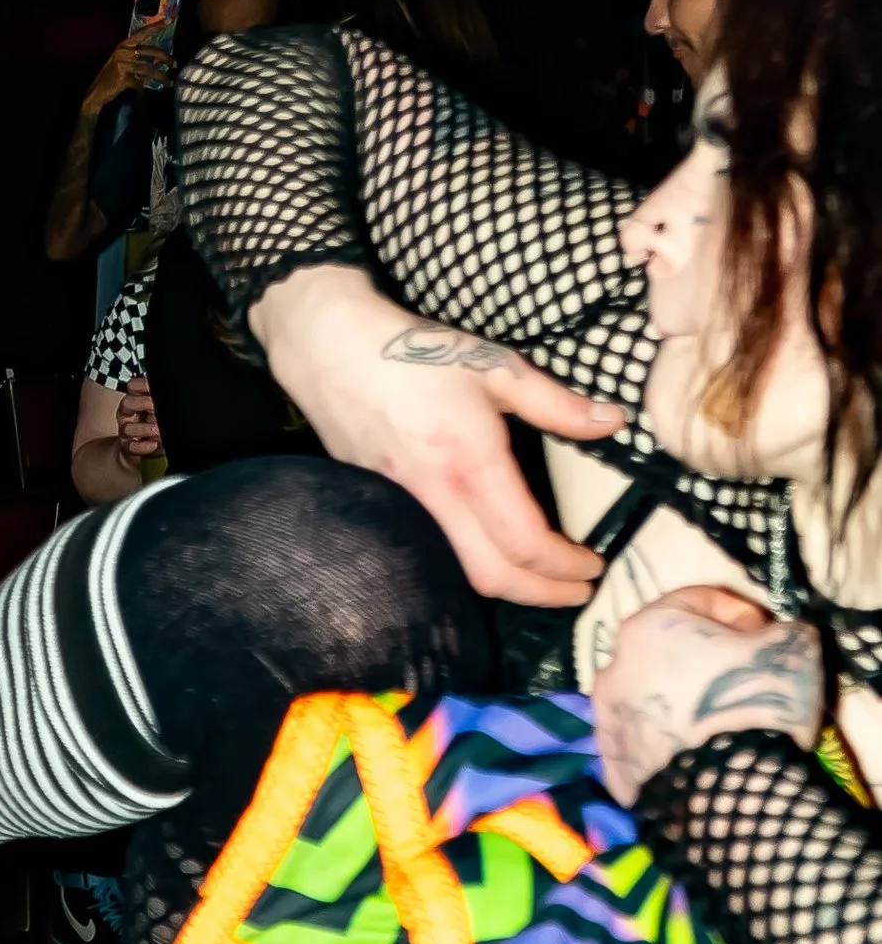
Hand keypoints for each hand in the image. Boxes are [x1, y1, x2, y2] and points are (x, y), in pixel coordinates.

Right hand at [80, 28, 172, 121]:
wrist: (96, 92)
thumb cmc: (112, 77)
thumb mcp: (124, 62)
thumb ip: (139, 57)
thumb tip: (160, 58)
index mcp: (124, 45)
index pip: (142, 33)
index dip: (155, 27)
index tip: (168, 21)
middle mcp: (122, 51)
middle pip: (150, 51)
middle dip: (165, 58)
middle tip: (174, 65)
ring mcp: (121, 64)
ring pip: (148, 68)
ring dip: (161, 77)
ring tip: (169, 82)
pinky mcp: (122, 77)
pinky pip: (139, 82)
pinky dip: (143, 89)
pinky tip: (145, 92)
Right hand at [114, 381, 162, 464]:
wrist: (142, 449)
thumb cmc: (152, 424)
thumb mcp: (157, 410)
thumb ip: (163, 401)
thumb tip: (177, 394)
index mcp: (134, 400)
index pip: (133, 386)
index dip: (142, 384)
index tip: (153, 386)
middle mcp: (127, 414)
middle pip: (127, 403)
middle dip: (142, 403)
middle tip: (156, 406)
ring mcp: (126, 431)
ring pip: (128, 427)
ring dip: (144, 428)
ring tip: (158, 430)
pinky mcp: (128, 447)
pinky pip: (131, 446)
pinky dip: (143, 446)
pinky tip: (153, 444)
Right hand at [248, 266, 626, 607]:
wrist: (330, 348)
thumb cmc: (416, 352)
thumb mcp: (496, 366)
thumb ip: (557, 402)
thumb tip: (613, 421)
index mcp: (471, 464)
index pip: (526, 542)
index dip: (565, 565)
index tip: (593, 564)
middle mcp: (435, 497)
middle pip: (492, 577)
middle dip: (541, 594)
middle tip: (576, 591)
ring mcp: (402, 506)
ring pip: (457, 573)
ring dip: (505, 587)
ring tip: (540, 582)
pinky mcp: (380, 505)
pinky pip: (430, 553)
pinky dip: (467, 567)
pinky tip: (487, 556)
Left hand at [591, 584, 824, 805]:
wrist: (730, 785)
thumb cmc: (756, 698)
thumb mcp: (792, 645)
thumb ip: (777, 630)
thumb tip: (771, 639)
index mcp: (648, 626)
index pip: (697, 600)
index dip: (740, 612)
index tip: (766, 634)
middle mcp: (613, 669)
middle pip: (664, 650)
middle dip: (703, 657)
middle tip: (744, 676)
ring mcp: (608, 722)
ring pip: (649, 698)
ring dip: (680, 701)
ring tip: (719, 718)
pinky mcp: (614, 768)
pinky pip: (644, 745)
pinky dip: (669, 745)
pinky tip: (699, 754)